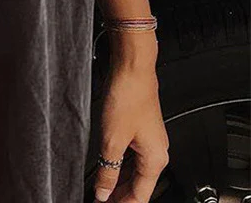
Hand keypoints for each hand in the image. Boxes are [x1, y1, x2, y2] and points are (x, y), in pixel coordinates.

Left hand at [94, 32, 168, 202]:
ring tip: (100, 189)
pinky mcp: (139, 128)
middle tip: (100, 200)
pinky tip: (105, 166)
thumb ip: (107, 169)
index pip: (140, 196)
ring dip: (117, 181)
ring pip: (134, 171)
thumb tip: (103, 191)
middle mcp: (156, 151)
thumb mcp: (112, 138)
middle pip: (138, 185)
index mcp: (155, 159)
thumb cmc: (128, 97)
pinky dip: (119, 165)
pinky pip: (131, 156)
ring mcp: (148, 139)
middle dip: (119, 196)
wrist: (132, 68)